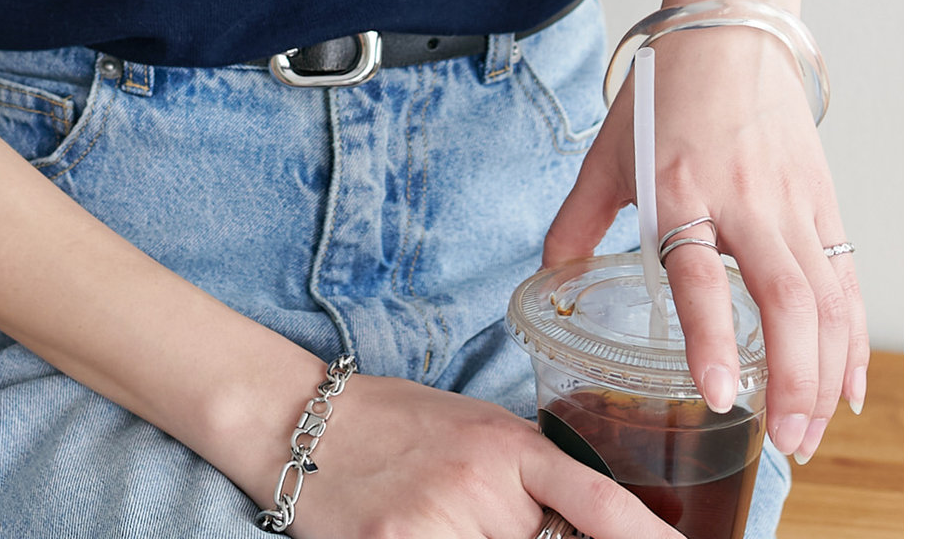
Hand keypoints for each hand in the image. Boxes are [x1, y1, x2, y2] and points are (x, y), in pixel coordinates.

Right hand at [285, 374, 682, 538]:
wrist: (301, 419)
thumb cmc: (395, 426)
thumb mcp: (475, 433)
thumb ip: (531, 479)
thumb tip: (591, 523)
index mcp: (506, 445)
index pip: (596, 499)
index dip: (644, 536)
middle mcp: (478, 485)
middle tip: (517, 528)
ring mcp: (435, 524)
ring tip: (452, 517)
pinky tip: (429, 530)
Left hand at [542, 22, 869, 465]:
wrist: (728, 28)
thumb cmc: (664, 91)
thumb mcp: (609, 153)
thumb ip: (577, 221)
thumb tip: (546, 281)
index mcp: (679, 186)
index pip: (700, 273)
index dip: (712, 336)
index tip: (718, 394)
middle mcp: (743, 198)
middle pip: (784, 299)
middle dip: (790, 381)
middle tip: (781, 442)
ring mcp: (791, 200)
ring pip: (825, 299)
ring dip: (823, 373)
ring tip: (807, 432)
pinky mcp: (822, 199)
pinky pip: (845, 279)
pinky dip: (851, 337)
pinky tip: (846, 385)